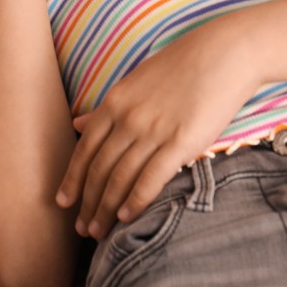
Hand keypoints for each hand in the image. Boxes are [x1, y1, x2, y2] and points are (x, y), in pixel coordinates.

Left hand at [55, 18, 258, 238]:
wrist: (223, 54)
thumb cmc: (180, 68)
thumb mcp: (135, 83)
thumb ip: (106, 109)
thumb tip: (76, 124)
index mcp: (115, 102)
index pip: (85, 149)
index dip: (72, 179)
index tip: (62, 202)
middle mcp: (128, 118)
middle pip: (99, 168)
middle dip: (87, 202)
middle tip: (81, 228)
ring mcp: (153, 130)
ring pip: (120, 177)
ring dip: (106, 208)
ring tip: (99, 232)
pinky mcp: (181, 141)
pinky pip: (151, 177)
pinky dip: (135, 200)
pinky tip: (126, 218)